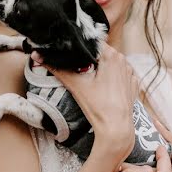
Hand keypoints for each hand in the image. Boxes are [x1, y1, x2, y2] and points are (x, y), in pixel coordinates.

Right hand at [36, 44, 138, 159]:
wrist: (116, 128)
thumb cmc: (98, 107)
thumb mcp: (76, 85)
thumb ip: (57, 69)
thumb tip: (38, 56)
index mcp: (111, 56)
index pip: (92, 43)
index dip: (80, 48)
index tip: (71, 55)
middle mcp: (123, 60)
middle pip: (101, 53)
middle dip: (89, 59)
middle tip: (78, 70)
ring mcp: (130, 73)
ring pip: (111, 64)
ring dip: (100, 69)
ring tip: (90, 80)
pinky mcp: (133, 84)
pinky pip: (119, 75)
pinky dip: (111, 78)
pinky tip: (103, 88)